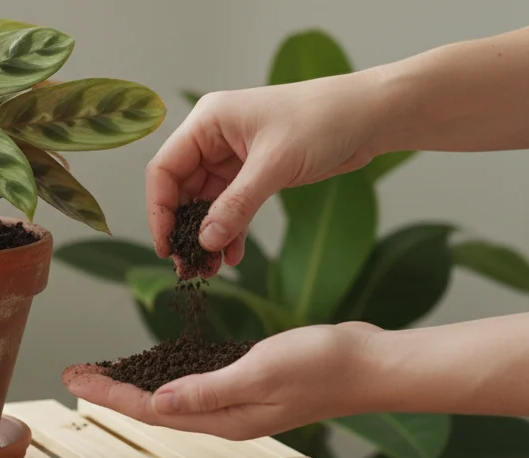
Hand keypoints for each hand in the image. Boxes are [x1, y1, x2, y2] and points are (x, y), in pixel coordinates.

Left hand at [64, 323, 382, 440]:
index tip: (73, 378)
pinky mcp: (250, 387)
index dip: (109, 395)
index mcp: (224, 420)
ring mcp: (239, 405)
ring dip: (135, 384)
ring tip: (103, 371)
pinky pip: (197, 386)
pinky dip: (169, 375)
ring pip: (173, 399)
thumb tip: (157, 403)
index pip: (151, 410)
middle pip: (154, 408)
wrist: (372, 364)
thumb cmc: (323, 365)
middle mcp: (226, 419)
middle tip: (75, 372)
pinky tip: (157, 365)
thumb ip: (209, 390)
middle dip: (112, 391)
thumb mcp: (261, 371)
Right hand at [146, 70, 388, 265]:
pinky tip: (233, 256)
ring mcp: (232, 157)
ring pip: (205, 204)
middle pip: (180, 191)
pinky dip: (229, 232)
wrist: (368, 116)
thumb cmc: (322, 121)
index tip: (167, 246)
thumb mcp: (275, 165)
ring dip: (206, 237)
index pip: (165, 169)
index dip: (159, 210)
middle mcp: (213, 138)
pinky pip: (230, 209)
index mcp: (208, 122)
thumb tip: (205, 241)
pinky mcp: (253, 174)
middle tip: (188, 267)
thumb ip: (237, 205)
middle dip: (184, 230)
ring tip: (209, 270)